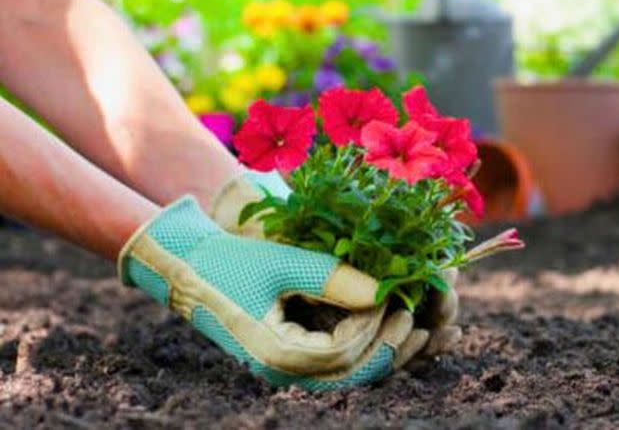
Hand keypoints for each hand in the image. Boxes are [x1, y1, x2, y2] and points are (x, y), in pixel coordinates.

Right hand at [210, 170, 461, 360]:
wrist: (186, 266)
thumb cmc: (230, 260)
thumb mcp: (282, 263)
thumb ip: (333, 277)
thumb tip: (384, 291)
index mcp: (279, 354)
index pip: (346, 352)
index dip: (377, 327)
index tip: (395, 298)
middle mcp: (285, 370)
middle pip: (354, 372)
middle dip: (390, 347)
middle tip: (419, 320)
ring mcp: (287, 366)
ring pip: (349, 372)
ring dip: (384, 353)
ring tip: (418, 331)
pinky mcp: (291, 353)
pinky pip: (337, 360)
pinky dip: (366, 348)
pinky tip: (388, 328)